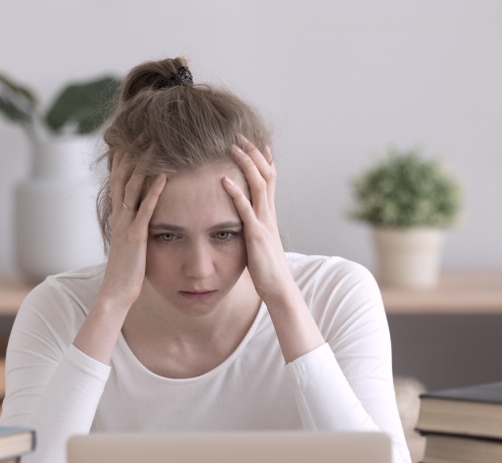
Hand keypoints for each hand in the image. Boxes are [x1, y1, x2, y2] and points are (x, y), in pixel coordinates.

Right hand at [99, 149, 166, 309]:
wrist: (115, 293)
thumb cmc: (125, 272)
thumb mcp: (126, 245)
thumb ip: (129, 228)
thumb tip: (131, 216)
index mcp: (118, 218)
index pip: (118, 181)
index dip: (123, 159)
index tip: (132, 140)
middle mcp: (119, 217)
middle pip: (123, 176)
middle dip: (132, 153)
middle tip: (142, 131)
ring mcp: (126, 225)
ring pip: (133, 187)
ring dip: (144, 164)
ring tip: (154, 144)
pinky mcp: (137, 236)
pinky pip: (146, 209)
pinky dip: (155, 191)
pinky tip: (165, 176)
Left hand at [222, 136, 292, 302]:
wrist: (278, 288)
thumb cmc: (267, 268)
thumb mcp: (260, 241)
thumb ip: (255, 227)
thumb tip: (247, 220)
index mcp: (270, 214)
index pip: (271, 179)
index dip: (264, 159)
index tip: (256, 142)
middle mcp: (269, 213)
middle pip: (266, 174)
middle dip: (254, 153)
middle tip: (240, 135)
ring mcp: (264, 223)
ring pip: (259, 185)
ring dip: (246, 164)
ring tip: (233, 147)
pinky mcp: (256, 235)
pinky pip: (245, 210)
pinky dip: (235, 193)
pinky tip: (223, 181)